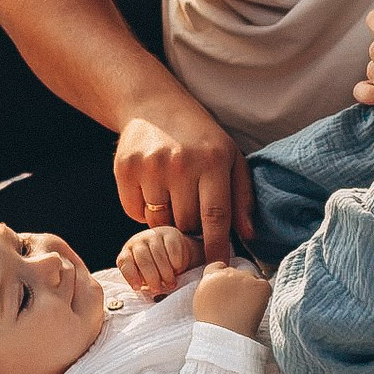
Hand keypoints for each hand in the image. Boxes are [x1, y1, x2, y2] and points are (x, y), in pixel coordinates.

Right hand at [114, 98, 253, 252]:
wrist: (153, 104)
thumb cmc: (199, 137)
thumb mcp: (229, 156)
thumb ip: (241, 197)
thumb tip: (248, 236)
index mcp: (212, 161)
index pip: (216, 217)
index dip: (216, 247)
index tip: (216, 268)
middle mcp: (181, 164)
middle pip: (185, 224)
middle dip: (190, 229)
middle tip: (191, 214)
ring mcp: (150, 166)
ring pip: (159, 223)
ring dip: (166, 222)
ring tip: (172, 199)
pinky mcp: (125, 169)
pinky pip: (135, 212)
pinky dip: (143, 211)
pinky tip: (152, 190)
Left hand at [117, 225, 203, 296]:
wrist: (173, 250)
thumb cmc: (155, 267)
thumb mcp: (144, 274)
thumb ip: (142, 282)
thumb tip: (147, 292)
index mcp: (128, 252)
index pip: (125, 262)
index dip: (131, 276)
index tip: (137, 288)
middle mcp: (139, 241)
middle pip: (143, 260)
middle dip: (152, 277)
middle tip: (158, 289)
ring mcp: (154, 235)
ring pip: (159, 255)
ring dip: (166, 273)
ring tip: (170, 283)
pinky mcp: (170, 233)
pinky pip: (173, 249)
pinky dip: (175, 262)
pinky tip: (177, 269)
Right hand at [191, 263, 269, 337]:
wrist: (225, 334)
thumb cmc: (212, 324)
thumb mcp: (201, 301)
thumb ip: (209, 288)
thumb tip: (219, 286)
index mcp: (210, 276)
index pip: (218, 266)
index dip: (224, 276)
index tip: (228, 288)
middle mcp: (228, 273)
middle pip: (237, 273)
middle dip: (239, 285)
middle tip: (239, 304)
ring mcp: (245, 278)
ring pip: (252, 279)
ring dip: (251, 290)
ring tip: (246, 309)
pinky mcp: (260, 285)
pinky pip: (265, 287)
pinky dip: (263, 296)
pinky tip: (256, 309)